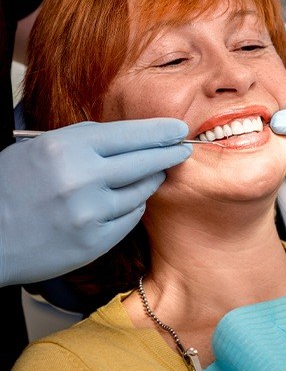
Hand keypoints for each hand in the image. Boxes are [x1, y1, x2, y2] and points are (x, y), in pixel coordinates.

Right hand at [0, 119, 191, 286]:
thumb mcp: (40, 149)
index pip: (129, 134)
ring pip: (141, 191)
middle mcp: (81, 179)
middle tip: (183, 149)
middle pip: (145, 161)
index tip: (179, 129)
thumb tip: (132, 137)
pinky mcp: (94, 241)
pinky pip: (130, 217)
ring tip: (155, 173)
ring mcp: (90, 213)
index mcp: (66, 148)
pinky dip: (133, 206)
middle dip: (169, 153)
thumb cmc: (10, 188)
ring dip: (151, 180)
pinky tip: (129, 200)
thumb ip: (85, 141)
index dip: (159, 131)